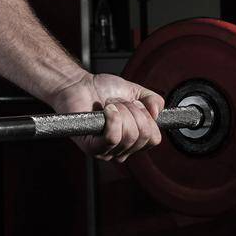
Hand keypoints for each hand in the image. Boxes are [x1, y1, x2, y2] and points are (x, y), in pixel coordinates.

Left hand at [46, 71, 164, 163]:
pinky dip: (112, 119)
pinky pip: (112, 138)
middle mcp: (121, 149)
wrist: (78, 84)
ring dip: (121, 112)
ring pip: (129, 136)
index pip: (153, 139)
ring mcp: (106, 151)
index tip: (136, 104)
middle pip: (143, 137)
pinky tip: (105, 110)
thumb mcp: (136, 91)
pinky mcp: (92, 148)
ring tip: (109, 106)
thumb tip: (157, 114)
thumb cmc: (102, 90)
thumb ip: (154, 100)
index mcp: (133, 140)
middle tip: (119, 103)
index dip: (148, 118)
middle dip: (133, 112)